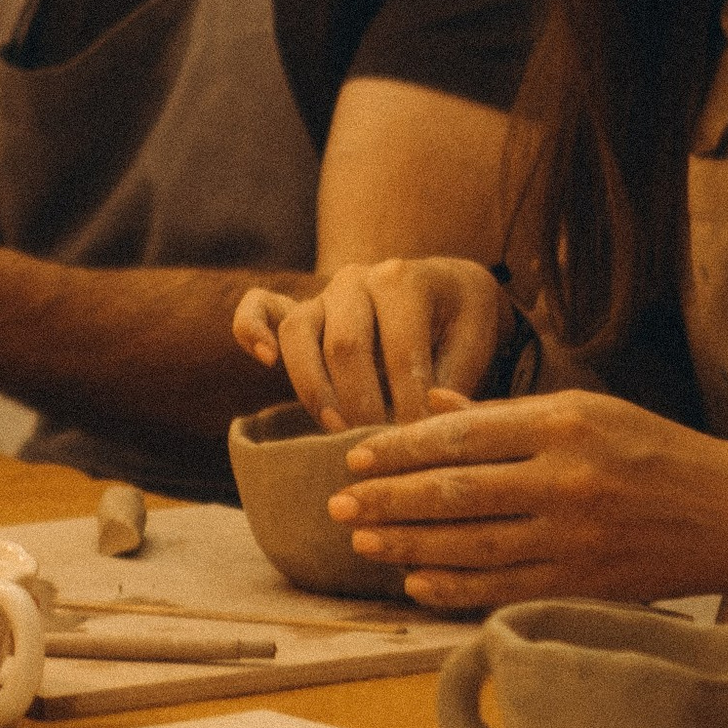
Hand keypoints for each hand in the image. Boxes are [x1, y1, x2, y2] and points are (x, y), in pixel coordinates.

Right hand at [233, 258, 502, 428]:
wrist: (443, 289)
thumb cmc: (459, 323)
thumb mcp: (475, 342)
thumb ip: (455, 381)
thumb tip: (429, 422)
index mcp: (404, 280)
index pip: (401, 350)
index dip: (410, 405)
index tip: (420, 447)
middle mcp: (357, 278)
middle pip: (346, 344)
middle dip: (362, 405)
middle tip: (379, 448)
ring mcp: (323, 292)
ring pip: (299, 332)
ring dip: (314, 388)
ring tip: (336, 431)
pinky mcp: (298, 307)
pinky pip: (259, 306)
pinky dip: (252, 329)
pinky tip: (265, 361)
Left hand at [330, 387, 727, 620]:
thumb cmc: (649, 448)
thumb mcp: (582, 408)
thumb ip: (503, 412)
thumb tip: (431, 403)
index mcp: (561, 423)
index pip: (461, 435)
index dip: (401, 449)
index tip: (355, 458)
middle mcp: (565, 479)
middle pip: (457, 492)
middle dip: (390, 501)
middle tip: (338, 505)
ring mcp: (576, 537)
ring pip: (474, 545)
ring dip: (411, 547)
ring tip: (363, 542)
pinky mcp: (586, 583)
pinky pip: (507, 589)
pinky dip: (457, 588)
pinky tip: (418, 584)